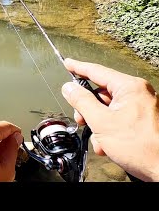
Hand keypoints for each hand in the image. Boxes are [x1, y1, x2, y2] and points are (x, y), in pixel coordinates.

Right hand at [61, 58, 158, 181]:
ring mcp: (141, 106)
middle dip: (88, 109)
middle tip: (81, 119)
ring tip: (99, 140)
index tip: (68, 64)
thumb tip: (69, 88)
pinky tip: (107, 145)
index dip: (78, 68)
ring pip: (108, 108)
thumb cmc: (141, 146)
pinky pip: (118, 118)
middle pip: (101, 93)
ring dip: (98, 125)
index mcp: (130, 87)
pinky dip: (109, 130)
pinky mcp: (142, 119)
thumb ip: (81, 101)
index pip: (97, 71)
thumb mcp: (101, 122)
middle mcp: (138, 93)